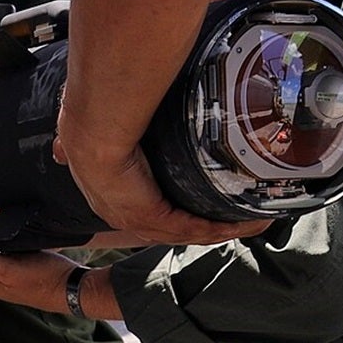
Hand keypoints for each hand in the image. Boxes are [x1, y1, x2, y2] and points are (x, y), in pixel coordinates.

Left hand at [53, 136, 271, 244]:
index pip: (147, 209)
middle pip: (171, 228)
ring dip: (219, 229)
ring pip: (186, 232)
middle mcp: (122, 211)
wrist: (93, 129)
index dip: (174, 210)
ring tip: (249, 223)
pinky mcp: (153, 218)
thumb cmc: (97, 117)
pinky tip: (244, 223)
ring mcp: (137, 219)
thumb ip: (126, 125)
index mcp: (110, 190)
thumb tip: (134, 110)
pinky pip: (193, 229)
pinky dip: (220, 227)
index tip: (198, 207)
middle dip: (206, 226)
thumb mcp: (115, 124)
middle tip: (237, 220)